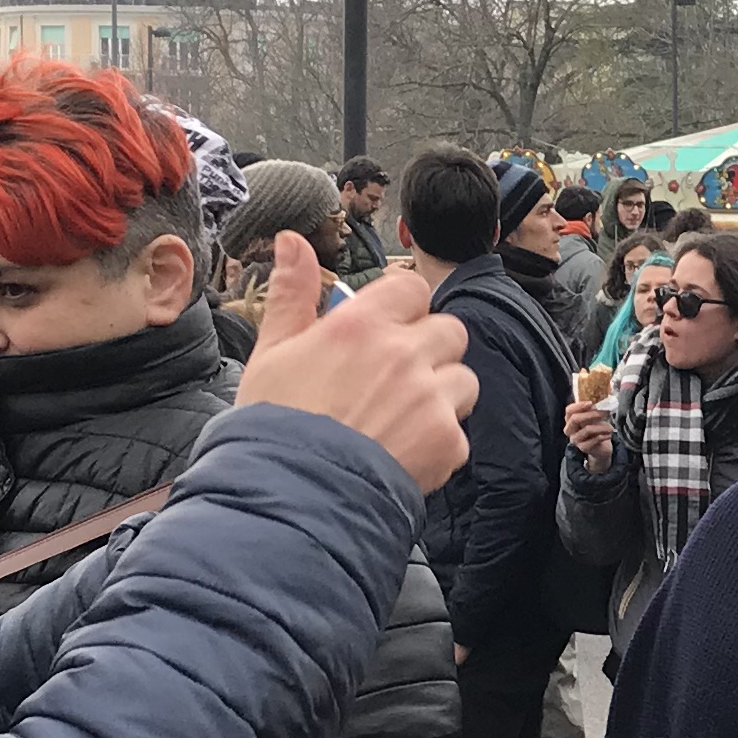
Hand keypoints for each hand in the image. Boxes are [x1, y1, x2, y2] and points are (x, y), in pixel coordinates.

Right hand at [233, 232, 472, 488]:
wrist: (291, 497)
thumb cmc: (274, 425)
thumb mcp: (273, 352)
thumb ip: (292, 293)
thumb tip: (294, 240)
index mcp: (361, 325)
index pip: (412, 288)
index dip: (403, 307)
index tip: (387, 329)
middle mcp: (403, 354)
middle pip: (449, 329)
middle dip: (430, 349)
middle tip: (397, 378)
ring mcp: (430, 398)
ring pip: (463, 379)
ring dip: (442, 395)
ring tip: (402, 419)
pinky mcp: (446, 442)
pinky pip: (459, 432)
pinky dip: (438, 444)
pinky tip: (402, 454)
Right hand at [563, 396, 613, 468]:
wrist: (600, 447)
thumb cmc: (596, 429)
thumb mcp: (594, 417)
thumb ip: (595, 408)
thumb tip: (605, 394)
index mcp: (570, 419)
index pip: (569, 410)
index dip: (579, 405)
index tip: (591, 402)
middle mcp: (570, 430)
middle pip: (575, 419)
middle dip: (591, 414)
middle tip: (605, 413)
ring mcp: (575, 439)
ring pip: (587, 430)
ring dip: (602, 427)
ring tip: (611, 427)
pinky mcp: (583, 448)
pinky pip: (594, 440)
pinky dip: (603, 436)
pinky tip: (609, 435)